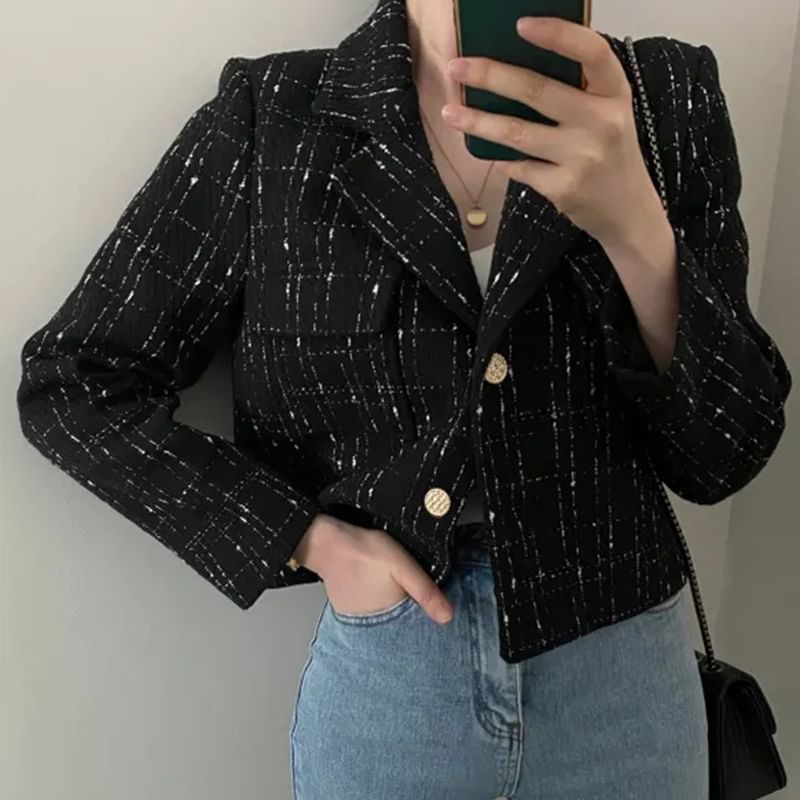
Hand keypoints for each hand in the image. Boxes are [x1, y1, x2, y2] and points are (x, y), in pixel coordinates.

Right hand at [291, 514, 453, 623]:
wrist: (328, 544)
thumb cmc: (363, 552)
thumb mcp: (403, 566)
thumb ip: (425, 591)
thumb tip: (448, 616)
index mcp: (391, 619)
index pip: (417, 630)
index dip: (428, 620)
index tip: (436, 614)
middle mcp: (373, 627)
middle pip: (401, 627)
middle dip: (410, 616)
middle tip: (408, 594)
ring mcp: (359, 622)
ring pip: (385, 621)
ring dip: (392, 611)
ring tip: (391, 590)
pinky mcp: (349, 612)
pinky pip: (370, 614)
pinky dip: (377, 605)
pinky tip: (378, 589)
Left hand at [441, 16, 666, 247]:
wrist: (628, 211)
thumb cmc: (610, 152)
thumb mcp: (609, 112)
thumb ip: (579, 89)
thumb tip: (515, 62)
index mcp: (616, 93)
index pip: (591, 52)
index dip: (557, 34)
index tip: (520, 24)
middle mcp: (603, 122)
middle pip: (537, 91)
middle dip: (490, 76)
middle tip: (457, 67)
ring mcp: (582, 158)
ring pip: (517, 133)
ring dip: (478, 121)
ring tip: (450, 112)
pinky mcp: (563, 187)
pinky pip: (519, 166)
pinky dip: (503, 159)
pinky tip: (493, 153)